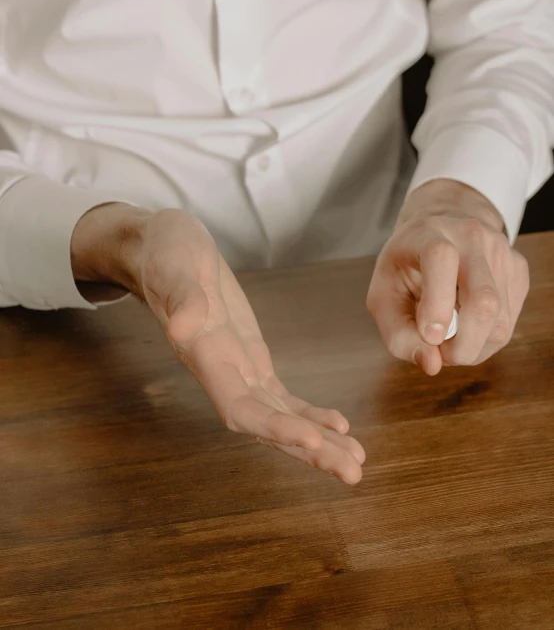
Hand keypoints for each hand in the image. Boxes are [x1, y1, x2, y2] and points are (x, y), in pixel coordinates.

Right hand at [71, 204, 365, 483]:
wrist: (165, 250)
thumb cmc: (167, 254)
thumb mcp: (173, 266)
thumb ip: (182, 298)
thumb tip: (181, 328)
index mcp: (204, 356)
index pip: (239, 406)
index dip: (273, 428)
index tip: (312, 442)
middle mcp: (222, 373)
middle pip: (267, 424)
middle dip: (308, 450)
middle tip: (353, 474)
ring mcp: (237, 369)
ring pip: (280, 416)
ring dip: (317, 442)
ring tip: (356, 463)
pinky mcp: (250, 359)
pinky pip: (282, 396)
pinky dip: (310, 414)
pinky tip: (339, 427)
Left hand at [366, 180, 529, 374]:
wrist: (439, 230)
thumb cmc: (405, 268)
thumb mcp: (383, 296)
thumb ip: (398, 333)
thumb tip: (431, 364)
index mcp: (429, 233)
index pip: (441, 259)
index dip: (437, 303)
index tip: (430, 336)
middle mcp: (470, 236)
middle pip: (483, 301)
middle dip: (463, 345)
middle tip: (442, 356)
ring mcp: (500, 251)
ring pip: (500, 320)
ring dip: (473, 346)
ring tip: (449, 339)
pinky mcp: (518, 268)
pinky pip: (510, 320)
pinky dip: (486, 337)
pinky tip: (466, 324)